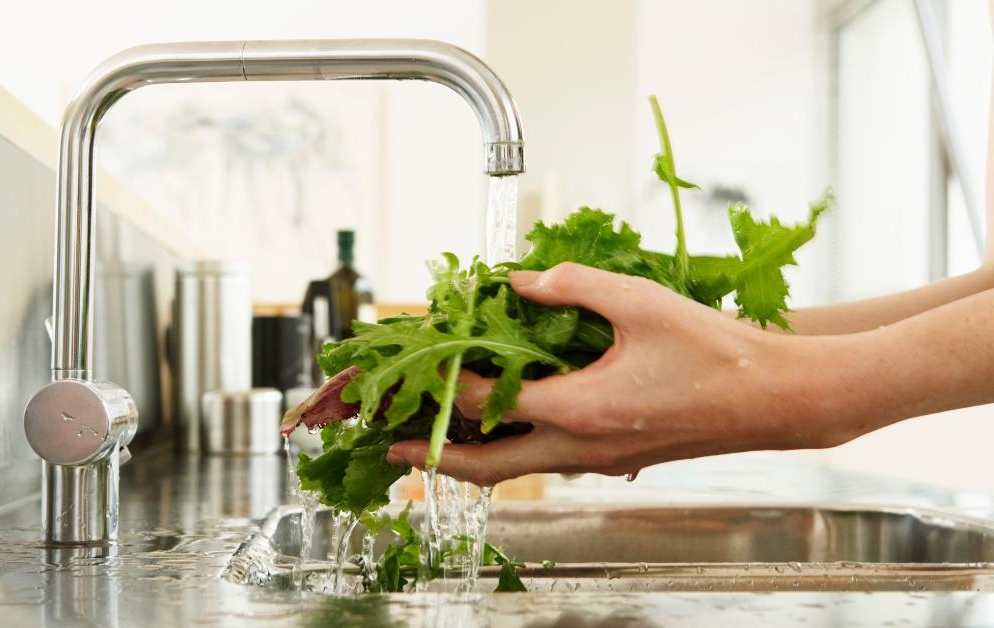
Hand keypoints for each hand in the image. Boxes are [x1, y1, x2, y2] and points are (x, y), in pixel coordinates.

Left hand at [386, 263, 869, 485]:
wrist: (777, 398)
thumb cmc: (717, 351)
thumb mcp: (638, 302)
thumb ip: (570, 285)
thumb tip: (517, 277)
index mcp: (580, 410)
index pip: (487, 402)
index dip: (444, 382)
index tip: (413, 367)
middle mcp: (581, 447)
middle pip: (486, 466)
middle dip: (433, 457)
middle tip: (392, 447)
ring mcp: (598, 460)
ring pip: (514, 470)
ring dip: (470, 456)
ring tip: (436, 437)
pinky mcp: (615, 459)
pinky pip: (545, 462)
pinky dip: (511, 450)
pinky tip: (506, 422)